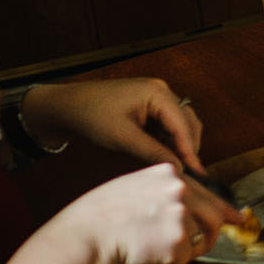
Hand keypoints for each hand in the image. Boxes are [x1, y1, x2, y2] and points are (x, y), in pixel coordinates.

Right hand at [2, 163, 233, 263]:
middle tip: (204, 246)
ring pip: (199, 240)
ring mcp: (180, 212)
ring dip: (180, 252)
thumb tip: (192, 208)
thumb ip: (163, 193)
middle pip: (213, 216)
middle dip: (210, 235)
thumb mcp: (133, 189)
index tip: (235, 218)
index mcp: (166, 172)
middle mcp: (178, 188)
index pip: (205, 191)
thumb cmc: (100, 219)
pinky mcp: (177, 238)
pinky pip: (183, 259)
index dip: (222, 208)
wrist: (83, 237)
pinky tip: (144, 256)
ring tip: (151, 250)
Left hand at [23, 79, 206, 172]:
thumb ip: (154, 152)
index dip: (190, 150)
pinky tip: (164, 155)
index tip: (197, 172)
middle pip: (187, 123)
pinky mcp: (149, 106)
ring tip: (176, 166)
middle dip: (188, 147)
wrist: (66, 107)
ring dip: (179, 145)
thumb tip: (179, 169)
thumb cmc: (91, 115)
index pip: (182, 124)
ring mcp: (156, 97)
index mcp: (157, 92)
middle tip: (188, 172)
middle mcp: (161, 91)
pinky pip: (167, 125)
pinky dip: (168, 141)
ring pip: (180, 125)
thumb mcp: (124, 138)